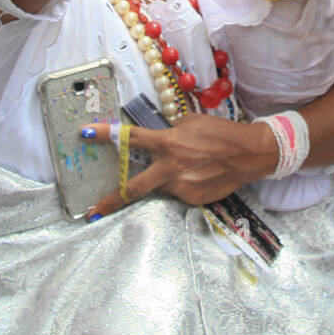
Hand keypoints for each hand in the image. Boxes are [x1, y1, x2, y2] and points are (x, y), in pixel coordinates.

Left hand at [79, 116, 278, 216]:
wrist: (248, 154)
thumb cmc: (219, 133)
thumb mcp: (190, 122)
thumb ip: (169, 132)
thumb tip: (158, 139)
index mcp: (167, 143)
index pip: (130, 138)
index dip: (105, 135)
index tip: (85, 133)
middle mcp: (170, 167)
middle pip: (133, 187)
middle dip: (111, 200)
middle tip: (94, 211)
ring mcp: (181, 186)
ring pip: (160, 187)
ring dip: (163, 180)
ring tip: (187, 168)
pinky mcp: (193, 199)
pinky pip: (177, 192)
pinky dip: (181, 184)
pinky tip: (198, 174)